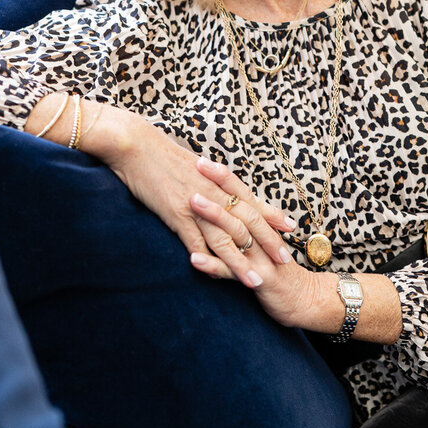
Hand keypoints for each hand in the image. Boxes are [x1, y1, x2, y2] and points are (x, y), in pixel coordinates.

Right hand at [89, 104, 293, 271]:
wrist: (137, 145)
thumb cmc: (163, 154)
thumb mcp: (195, 165)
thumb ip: (213, 180)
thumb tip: (226, 190)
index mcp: (219, 180)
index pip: (252, 203)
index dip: (272, 218)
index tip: (291, 231)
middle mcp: (213, 193)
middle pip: (246, 223)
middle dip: (267, 244)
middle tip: (284, 263)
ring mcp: (196, 205)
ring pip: (224, 239)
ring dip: (241, 263)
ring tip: (256, 281)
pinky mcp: (176, 214)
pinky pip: (194, 242)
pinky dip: (205, 261)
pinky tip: (214, 277)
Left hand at [189, 157, 321, 326]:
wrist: (304, 299)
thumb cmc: (276, 267)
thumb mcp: (263, 241)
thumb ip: (247, 223)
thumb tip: (227, 204)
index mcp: (260, 224)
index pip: (241, 193)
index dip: (224, 176)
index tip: (202, 159)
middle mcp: (261, 235)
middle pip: (238, 204)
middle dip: (216, 186)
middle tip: (193, 166)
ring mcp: (260, 256)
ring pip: (235, 232)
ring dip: (213, 216)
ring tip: (190, 201)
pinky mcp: (258, 279)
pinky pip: (231, 271)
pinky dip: (212, 265)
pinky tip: (192, 259)